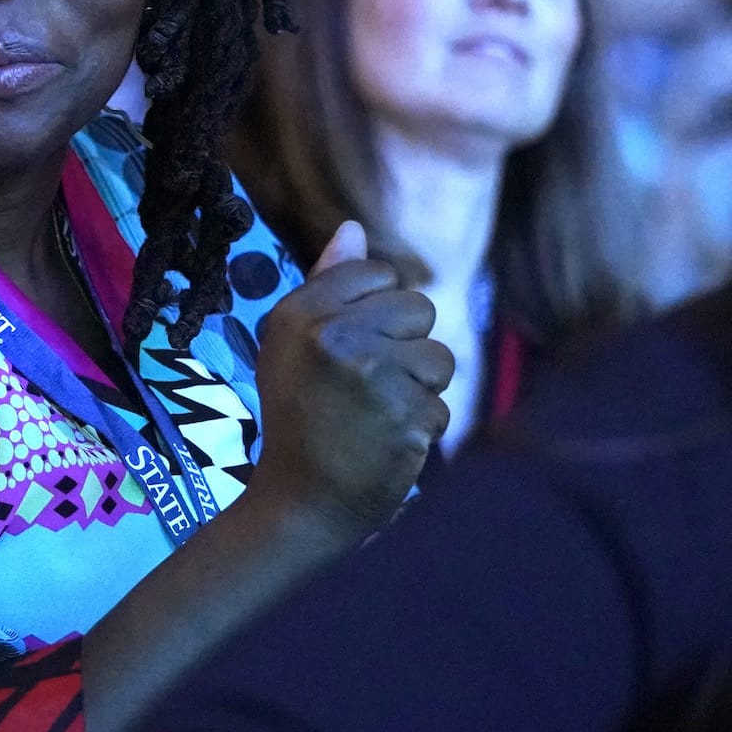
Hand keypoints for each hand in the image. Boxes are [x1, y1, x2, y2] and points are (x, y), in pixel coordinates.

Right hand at [250, 221, 453, 532]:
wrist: (299, 504)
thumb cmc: (298, 417)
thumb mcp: (291, 345)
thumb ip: (327, 284)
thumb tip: (354, 228)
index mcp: (301, 313)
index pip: (378, 274)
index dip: (377, 313)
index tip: (351, 349)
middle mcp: (334, 336)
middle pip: (419, 309)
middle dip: (405, 348)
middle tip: (367, 387)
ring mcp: (372, 377)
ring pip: (438, 358)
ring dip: (419, 389)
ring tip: (378, 415)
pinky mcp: (406, 416)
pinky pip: (441, 405)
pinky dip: (420, 429)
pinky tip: (385, 443)